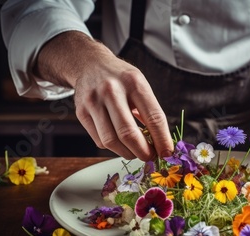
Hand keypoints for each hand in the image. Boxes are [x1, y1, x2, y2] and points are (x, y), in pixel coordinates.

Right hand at [35, 32, 173, 160]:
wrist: (90, 64)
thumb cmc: (121, 78)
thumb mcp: (140, 85)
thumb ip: (150, 112)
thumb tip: (161, 144)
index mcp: (134, 82)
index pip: (153, 117)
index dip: (162, 139)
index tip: (167, 152)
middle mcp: (112, 91)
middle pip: (128, 133)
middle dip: (143, 151)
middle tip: (150, 157)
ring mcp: (94, 102)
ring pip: (111, 141)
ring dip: (127, 153)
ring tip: (135, 151)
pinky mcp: (81, 112)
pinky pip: (99, 140)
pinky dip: (113, 147)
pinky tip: (119, 142)